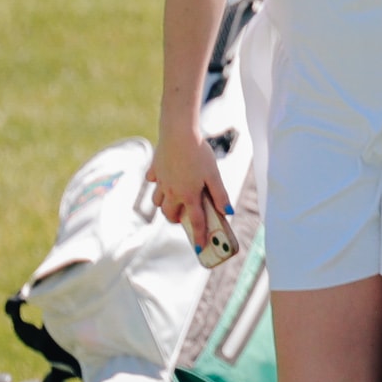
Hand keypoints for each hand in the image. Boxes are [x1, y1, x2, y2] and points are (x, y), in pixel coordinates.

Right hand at [146, 119, 232, 254]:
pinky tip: (164, 178)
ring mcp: (161, 181)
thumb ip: (220, 195)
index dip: (198, 237)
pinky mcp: (155, 169)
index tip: (199, 249)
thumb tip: (227, 212)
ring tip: (174, 200)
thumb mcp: (214, 174)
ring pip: (157, 202)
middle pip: (169, 215)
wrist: (178, 132)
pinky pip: (153, 181)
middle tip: (185, 217)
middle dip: (176, 220)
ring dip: (164, 205)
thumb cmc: (199, 153)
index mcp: (189, 195)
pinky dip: (157, 184)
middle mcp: (172, 192)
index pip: (195, 222)